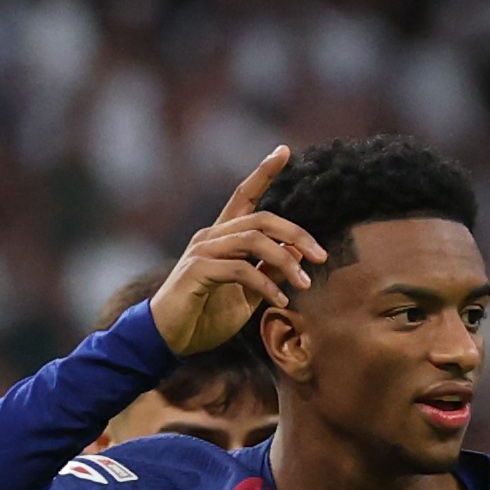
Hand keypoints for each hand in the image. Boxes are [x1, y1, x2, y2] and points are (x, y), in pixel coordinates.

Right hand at [151, 148, 325, 353]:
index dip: (264, 172)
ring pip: (253, 240)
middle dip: (296, 234)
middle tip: (321, 256)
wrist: (167, 340)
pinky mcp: (197, 270)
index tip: (284, 150)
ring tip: (305, 284)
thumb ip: (268, 271)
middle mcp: (211, 236)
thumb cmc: (204, 317)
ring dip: (285, 261)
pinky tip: (280, 301)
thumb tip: (297, 252)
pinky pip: (240, 269)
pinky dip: (265, 285)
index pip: (244, 195)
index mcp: (222, 237)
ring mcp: (202, 250)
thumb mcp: (246, 294)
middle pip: (261, 219)